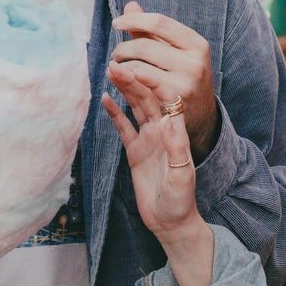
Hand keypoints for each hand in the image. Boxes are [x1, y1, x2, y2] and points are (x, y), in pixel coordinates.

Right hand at [102, 78, 214, 285]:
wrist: (170, 222)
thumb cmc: (180, 201)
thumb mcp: (181, 176)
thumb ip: (176, 148)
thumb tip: (168, 119)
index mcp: (175, 133)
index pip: (166, 98)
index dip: (152, 81)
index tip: (137, 68)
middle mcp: (162, 131)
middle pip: (147, 98)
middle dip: (134, 78)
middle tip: (116, 63)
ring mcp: (148, 139)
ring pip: (135, 107)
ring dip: (124, 88)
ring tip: (111, 70)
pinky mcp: (135, 151)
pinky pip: (123, 126)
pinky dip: (114, 112)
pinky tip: (105, 98)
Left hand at [109, 4, 218, 159]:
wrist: (201, 115)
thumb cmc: (183, 76)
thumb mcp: (175, 51)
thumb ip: (152, 31)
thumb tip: (131, 6)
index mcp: (197, 44)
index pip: (160, 22)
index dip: (134, 20)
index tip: (116, 23)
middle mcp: (195, 62)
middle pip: (145, 45)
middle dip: (123, 47)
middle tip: (115, 54)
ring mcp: (185, 83)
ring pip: (137, 66)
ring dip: (120, 65)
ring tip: (116, 67)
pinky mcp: (172, 102)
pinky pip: (137, 85)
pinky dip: (123, 79)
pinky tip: (117, 78)